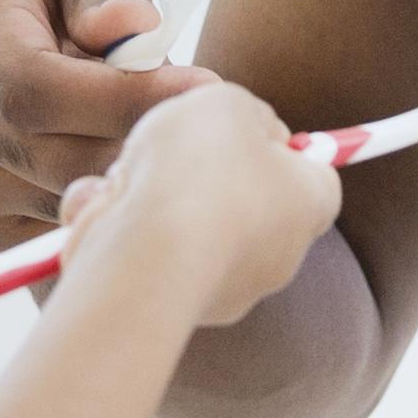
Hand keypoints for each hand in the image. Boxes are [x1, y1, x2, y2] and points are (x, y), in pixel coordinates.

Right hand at [0, 0, 201, 245]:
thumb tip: (126, 28)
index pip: (35, 88)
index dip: (124, 99)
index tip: (206, 89)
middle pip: (55, 158)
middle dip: (142, 141)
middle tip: (212, 121)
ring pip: (62, 201)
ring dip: (127, 173)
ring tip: (161, 128)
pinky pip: (51, 231)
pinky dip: (102, 203)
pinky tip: (121, 158)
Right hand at [56, 79, 343, 331]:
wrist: (149, 255)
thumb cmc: (198, 169)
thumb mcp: (228, 103)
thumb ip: (246, 114)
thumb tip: (251, 131)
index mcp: (312, 200)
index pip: (312, 171)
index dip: (276, 147)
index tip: (242, 131)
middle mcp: (282, 255)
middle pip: (245, 203)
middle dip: (202, 177)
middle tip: (167, 153)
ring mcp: (233, 290)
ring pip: (190, 233)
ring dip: (154, 204)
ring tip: (125, 186)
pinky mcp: (183, 313)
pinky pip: (155, 264)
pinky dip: (127, 240)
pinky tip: (105, 223)